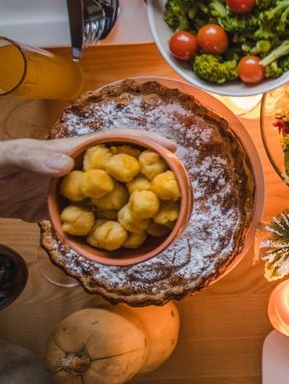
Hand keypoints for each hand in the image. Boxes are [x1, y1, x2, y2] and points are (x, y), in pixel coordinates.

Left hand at [0, 129, 177, 221]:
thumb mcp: (9, 156)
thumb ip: (35, 157)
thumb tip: (68, 164)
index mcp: (71, 149)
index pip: (115, 141)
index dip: (145, 141)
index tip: (172, 149)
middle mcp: (78, 169)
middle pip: (121, 170)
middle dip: (150, 176)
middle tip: (177, 189)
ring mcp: (71, 192)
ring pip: (111, 197)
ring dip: (133, 207)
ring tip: (159, 217)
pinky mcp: (61, 212)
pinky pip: (91, 221)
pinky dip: (107, 231)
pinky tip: (121, 242)